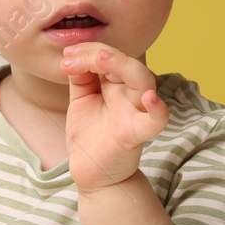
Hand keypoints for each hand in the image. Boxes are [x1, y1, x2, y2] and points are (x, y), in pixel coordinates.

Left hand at [59, 43, 168, 192]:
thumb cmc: (90, 136)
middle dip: (104, 53)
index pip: (108, 57)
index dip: (88, 51)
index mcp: (116, 85)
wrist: (91, 173)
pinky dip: (158, 110)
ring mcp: (134, 113)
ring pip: (144, 81)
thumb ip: (80, 77)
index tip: (66, 54)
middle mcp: (128, 95)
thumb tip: (71, 56)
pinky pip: (155, 122)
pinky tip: (150, 98)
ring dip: (123, 65)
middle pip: (127, 64)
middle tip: (75, 54)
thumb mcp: (81, 101)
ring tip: (101, 58)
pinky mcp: (135, 134)